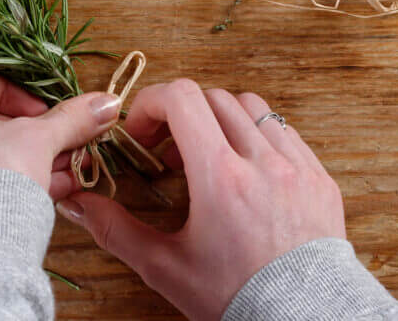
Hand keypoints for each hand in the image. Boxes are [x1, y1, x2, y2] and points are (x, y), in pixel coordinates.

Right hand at [58, 80, 344, 320]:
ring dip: (222, 119)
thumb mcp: (166, 268)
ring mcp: (298, 168)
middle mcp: (262, 162)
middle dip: (182, 114)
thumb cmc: (239, 298)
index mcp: (221, 177)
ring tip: (209, 154)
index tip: (142, 133)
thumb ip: (115, 230)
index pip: (181, 97)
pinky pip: (287, 133)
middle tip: (168, 149)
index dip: (151, 103)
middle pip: (213, 98)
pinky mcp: (321, 180)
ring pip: (252, 108)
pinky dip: (258, 137)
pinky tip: (246, 169)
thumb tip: (76, 203)